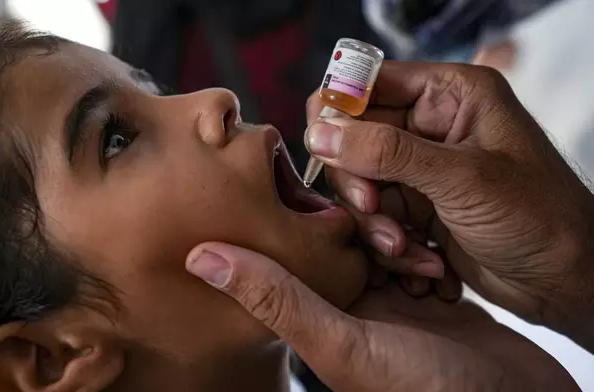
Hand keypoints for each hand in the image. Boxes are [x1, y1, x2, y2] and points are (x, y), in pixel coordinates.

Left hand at [185, 242, 578, 391]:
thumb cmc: (426, 390)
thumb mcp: (342, 342)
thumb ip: (276, 298)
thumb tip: (199, 257)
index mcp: (320, 319)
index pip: (295, 258)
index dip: (299, 223)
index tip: (304, 182)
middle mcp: (352, 311)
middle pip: (344, 245)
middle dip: (363, 226)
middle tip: (376, 209)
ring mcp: (395, 306)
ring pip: (384, 245)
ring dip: (400, 237)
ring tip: (414, 244)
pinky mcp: (432, 301)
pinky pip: (419, 257)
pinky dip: (427, 249)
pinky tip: (437, 253)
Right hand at [305, 61, 593, 348]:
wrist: (565, 281)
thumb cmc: (539, 216)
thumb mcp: (462, 177)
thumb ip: (386, 152)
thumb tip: (319, 133)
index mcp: (448, 95)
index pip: (366, 84)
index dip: (339, 113)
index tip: (326, 151)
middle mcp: (428, 127)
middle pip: (352, 140)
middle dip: (358, 183)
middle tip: (373, 210)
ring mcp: (419, 171)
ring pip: (358, 186)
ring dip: (375, 224)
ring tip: (408, 250)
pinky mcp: (414, 209)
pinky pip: (374, 219)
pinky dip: (390, 246)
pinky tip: (426, 264)